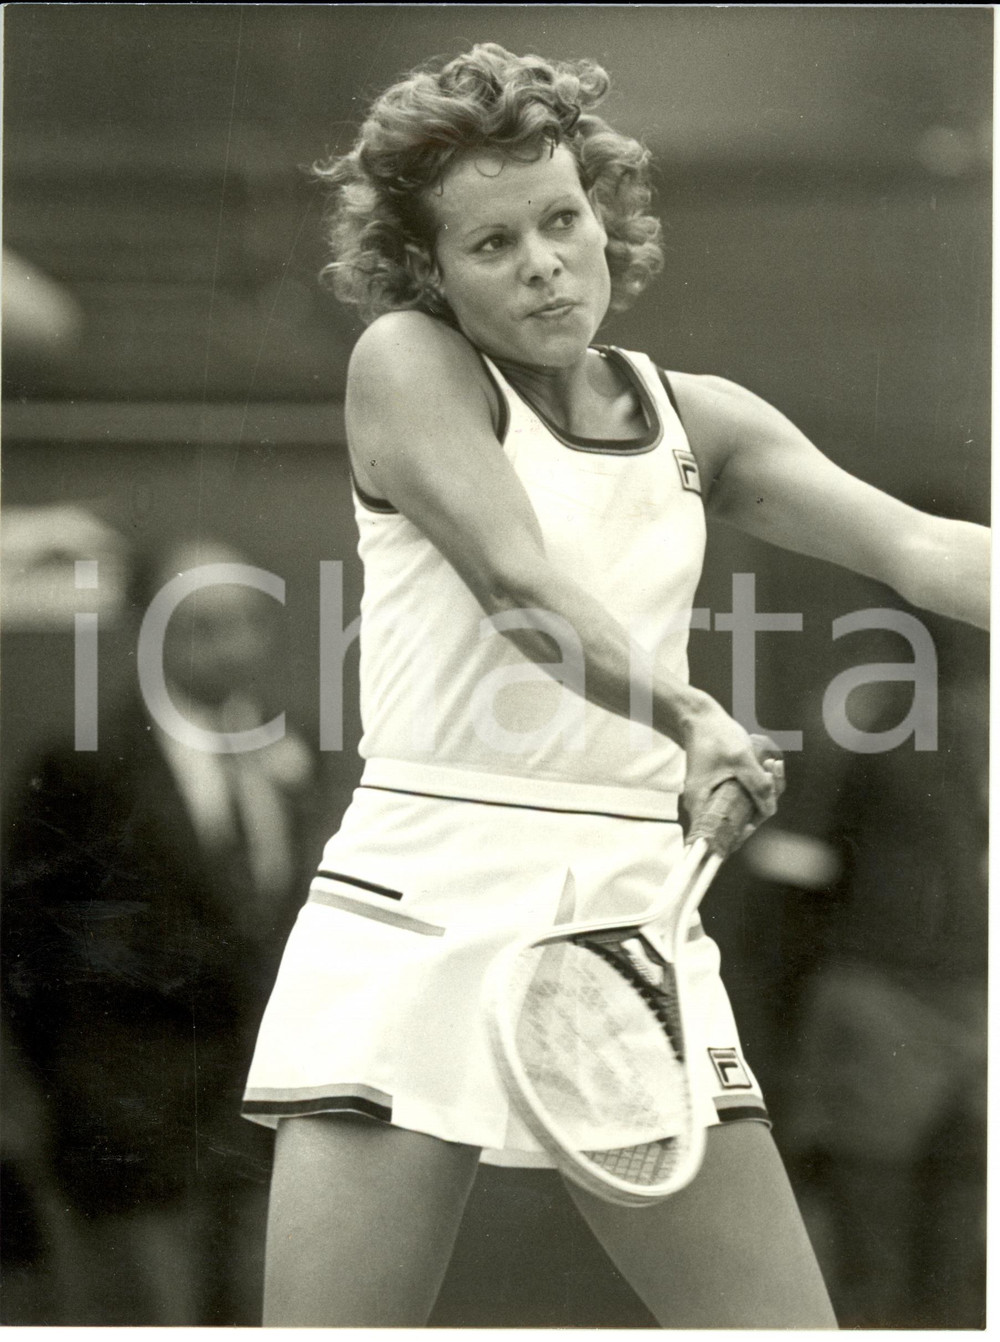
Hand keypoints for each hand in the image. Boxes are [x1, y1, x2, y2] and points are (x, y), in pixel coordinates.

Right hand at [679, 696, 784, 849]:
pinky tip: (766, 764)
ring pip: (745, 807)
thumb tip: (770, 809)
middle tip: (771, 775)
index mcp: (701, 802)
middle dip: (761, 804)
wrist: (701, 718)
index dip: (739, 836)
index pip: (719, 836)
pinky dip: (758, 784)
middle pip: (738, 821)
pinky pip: (744, 795)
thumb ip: (757, 785)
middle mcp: (705, 804)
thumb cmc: (715, 736)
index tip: (755, 823)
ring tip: (771, 764)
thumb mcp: (740, 759)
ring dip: (764, 790)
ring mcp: (714, 796)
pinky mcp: (722, 788)